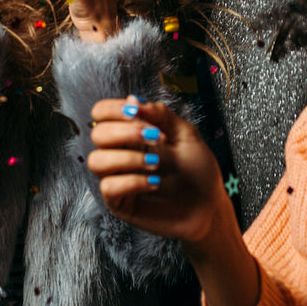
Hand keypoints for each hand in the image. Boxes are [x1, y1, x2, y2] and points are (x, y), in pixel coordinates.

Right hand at [87, 97, 230, 243]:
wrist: (209, 206)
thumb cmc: (198, 171)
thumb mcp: (185, 135)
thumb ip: (161, 115)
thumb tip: (133, 99)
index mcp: (132, 133)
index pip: (102, 113)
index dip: (112, 109)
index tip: (135, 112)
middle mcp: (121, 153)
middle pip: (97, 134)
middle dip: (124, 132)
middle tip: (153, 136)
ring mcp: (118, 178)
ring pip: (97, 160)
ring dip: (127, 158)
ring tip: (156, 163)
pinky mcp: (120, 203)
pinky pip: (109, 187)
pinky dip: (132, 181)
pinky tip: (154, 183)